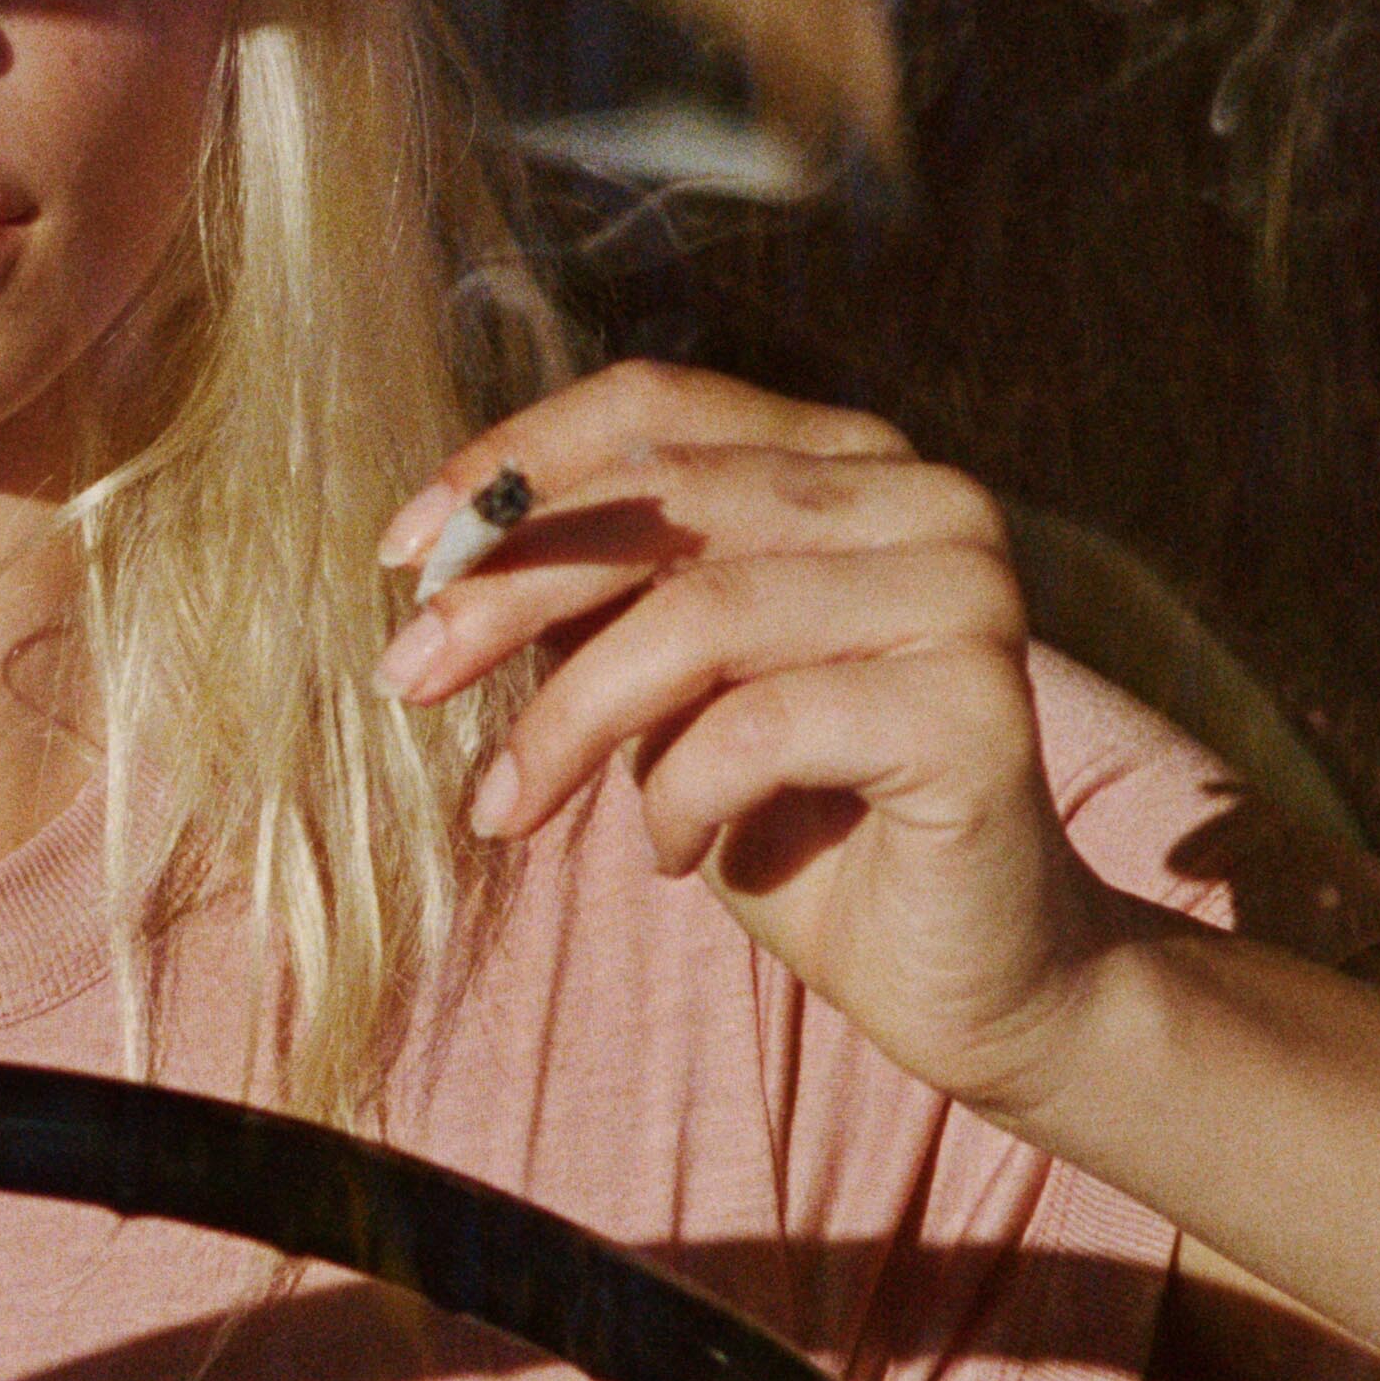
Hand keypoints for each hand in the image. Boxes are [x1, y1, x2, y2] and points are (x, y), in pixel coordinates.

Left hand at [374, 365, 1143, 1111]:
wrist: (969, 974)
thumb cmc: (802, 825)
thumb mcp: (669, 694)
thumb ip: (600, 603)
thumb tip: (446, 555)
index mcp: (851, 463)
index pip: (657, 406)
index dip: (514, 464)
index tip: (401, 552)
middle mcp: (926, 500)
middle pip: (668, 503)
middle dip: (510, 592)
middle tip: (408, 678)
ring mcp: (967, 592)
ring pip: (704, 616)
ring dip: (571, 720)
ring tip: (512, 809)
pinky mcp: (979, 705)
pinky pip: (765, 726)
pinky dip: (681, 798)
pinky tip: (671, 858)